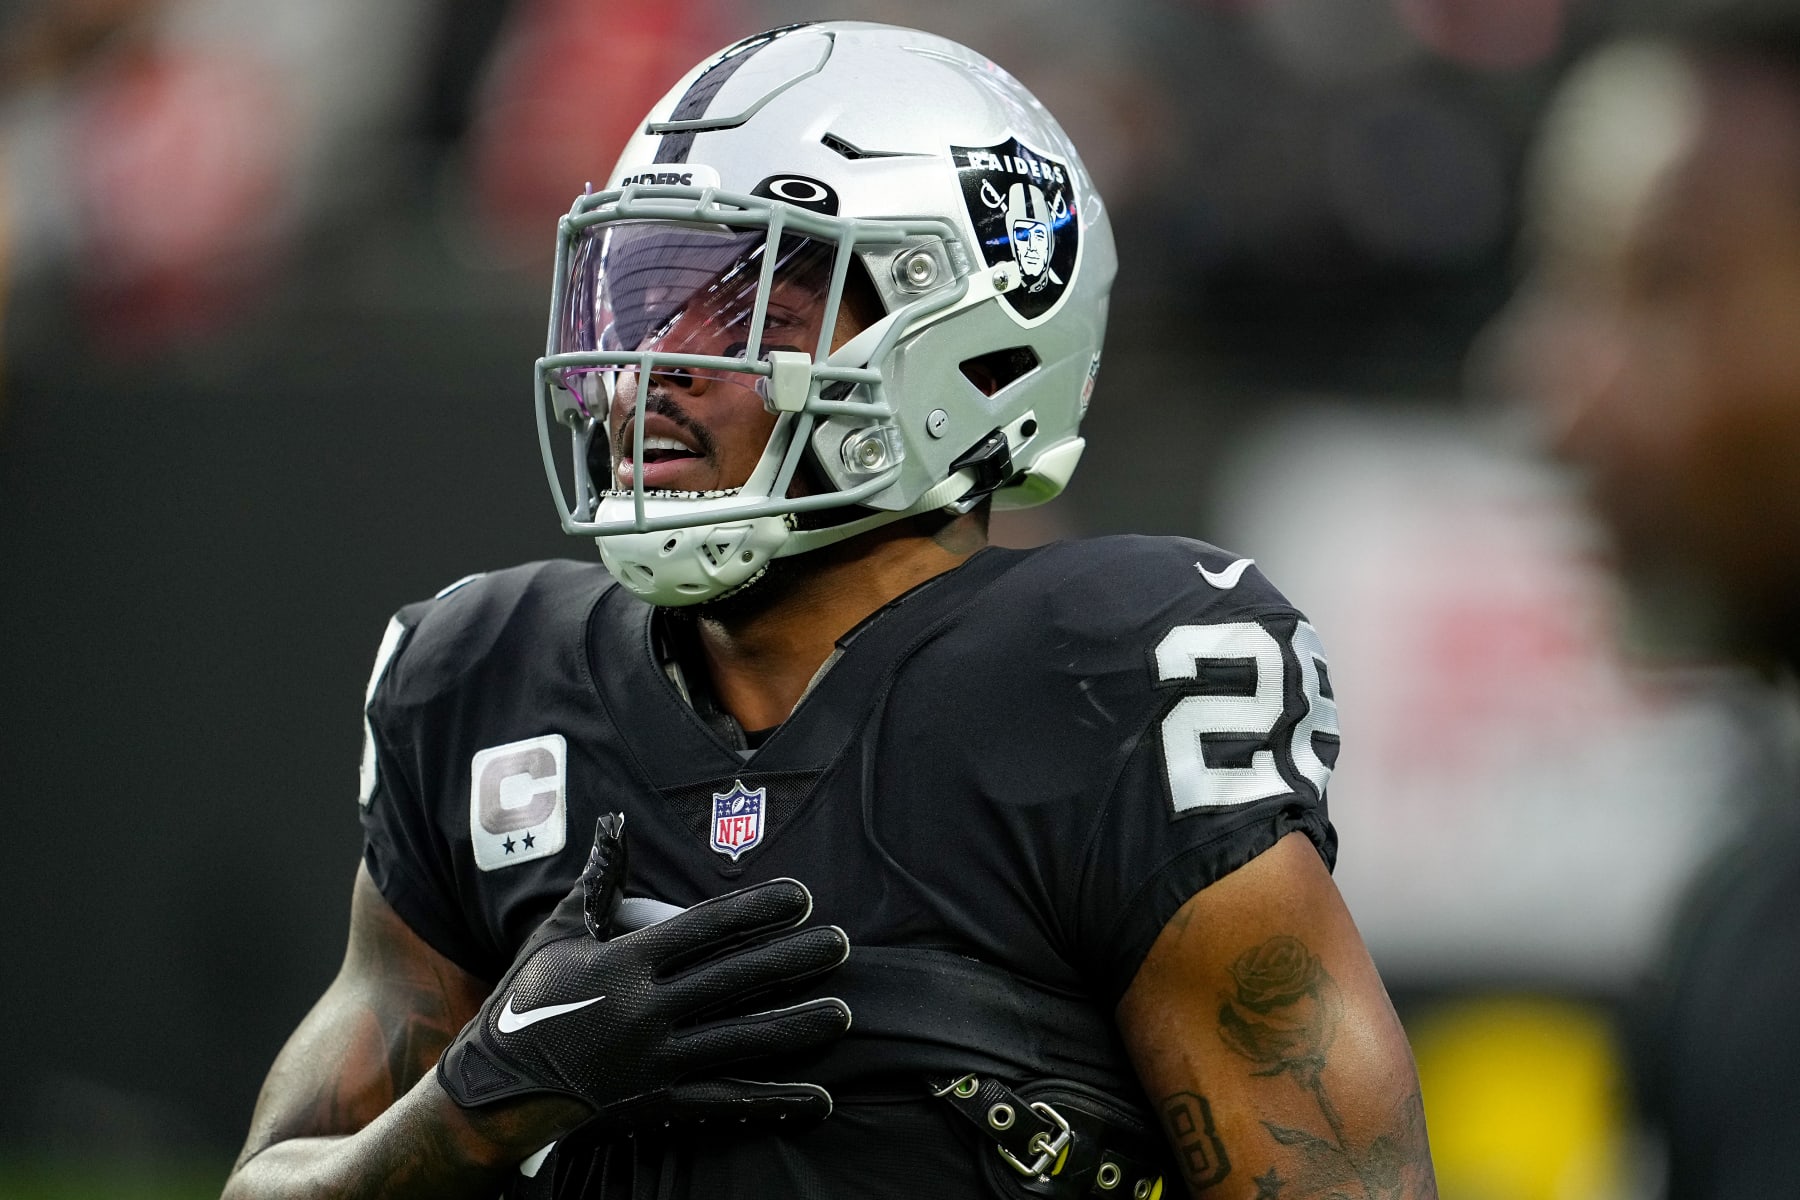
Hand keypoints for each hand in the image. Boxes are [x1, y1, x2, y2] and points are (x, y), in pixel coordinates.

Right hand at [438, 815, 850, 1136]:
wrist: (493, 1091)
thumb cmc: (528, 1000)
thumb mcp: (559, 934)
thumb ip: (598, 881)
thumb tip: (615, 825)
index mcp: (623, 963)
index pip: (704, 929)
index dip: (757, 911)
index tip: (802, 897)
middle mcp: (643, 1011)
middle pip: (734, 979)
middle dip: (793, 959)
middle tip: (841, 942)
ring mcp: (654, 1061)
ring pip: (740, 1039)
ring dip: (797, 1024)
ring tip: (843, 1010)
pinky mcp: (659, 1102)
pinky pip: (726, 1101)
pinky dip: (775, 1100)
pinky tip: (819, 1098)